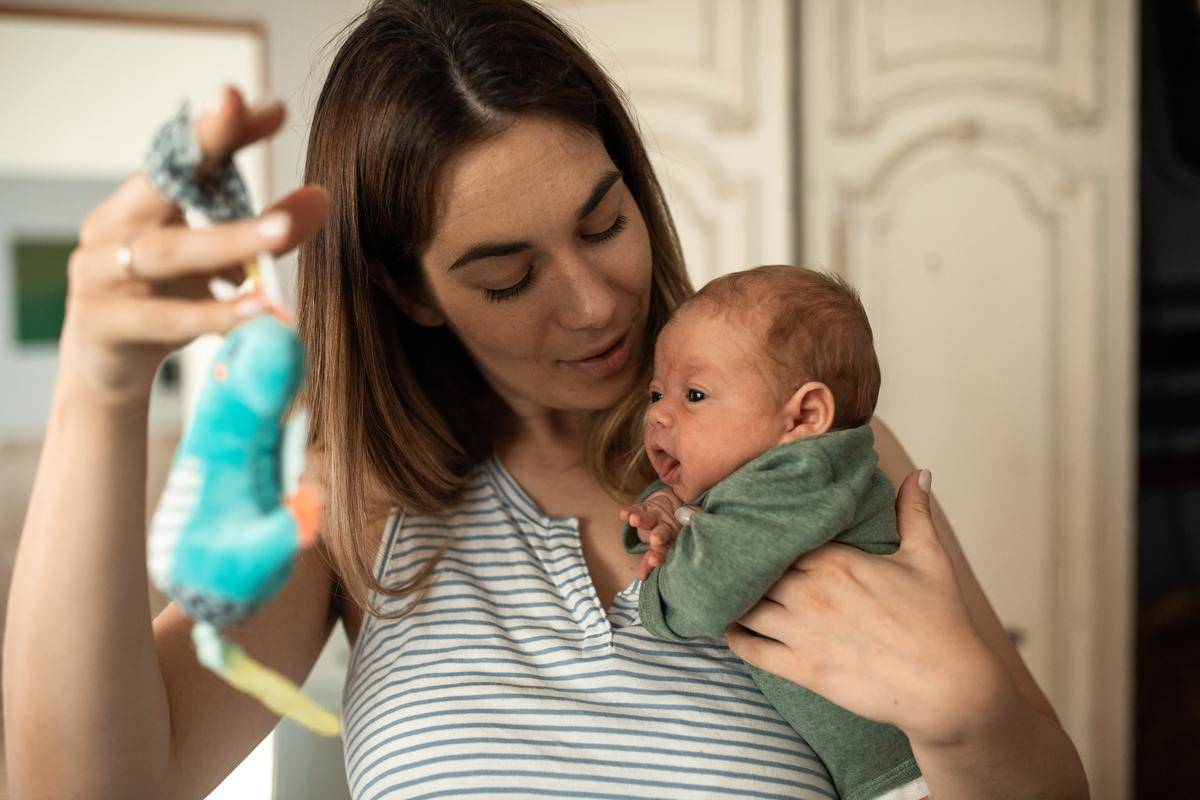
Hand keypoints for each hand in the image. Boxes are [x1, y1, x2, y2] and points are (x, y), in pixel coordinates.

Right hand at [60, 85, 328, 413]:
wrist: (109, 376)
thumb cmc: (166, 307)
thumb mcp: (218, 269)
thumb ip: (265, 236)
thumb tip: (321, 198)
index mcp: (139, 206)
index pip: (181, 156)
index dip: (223, 130)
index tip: (274, 109)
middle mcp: (112, 229)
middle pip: (160, 182)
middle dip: (203, 146)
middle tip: (240, 111)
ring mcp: (101, 275)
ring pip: (169, 252)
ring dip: (228, 240)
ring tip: (281, 233)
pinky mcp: (104, 325)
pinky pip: (165, 317)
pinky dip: (215, 313)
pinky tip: (259, 308)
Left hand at [619, 489, 690, 579]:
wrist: (677, 501)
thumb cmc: (688, 518)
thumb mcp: (695, 521)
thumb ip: (698, 520)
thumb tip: (704, 518)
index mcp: (675, 541)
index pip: (667, 552)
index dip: (659, 557)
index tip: (654, 560)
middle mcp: (661, 534)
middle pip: (659, 538)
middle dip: (656, 539)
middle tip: (654, 540)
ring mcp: (652, 520)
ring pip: (647, 522)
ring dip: (641, 521)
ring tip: (635, 520)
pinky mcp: (645, 508)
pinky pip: (636, 509)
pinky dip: (629, 512)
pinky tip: (624, 514)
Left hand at [725, 470, 1017, 746]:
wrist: (950, 687)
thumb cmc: (940, 621)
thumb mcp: (929, 558)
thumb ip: (914, 512)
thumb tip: (921, 473)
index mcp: (835, 559)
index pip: (779, 535)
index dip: (759, 529)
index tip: (737, 519)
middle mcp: (810, 592)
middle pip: (753, 567)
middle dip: (735, 559)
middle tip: (712, 550)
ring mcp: (802, 632)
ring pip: (744, 606)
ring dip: (729, 596)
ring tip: (717, 587)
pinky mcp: (802, 668)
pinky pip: (749, 650)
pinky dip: (733, 637)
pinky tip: (729, 627)